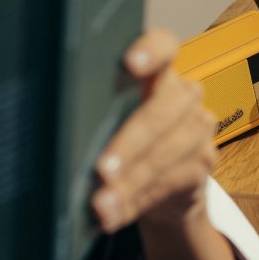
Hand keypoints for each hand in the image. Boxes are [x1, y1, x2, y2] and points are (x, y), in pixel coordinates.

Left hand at [91, 29, 217, 234]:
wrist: (162, 185)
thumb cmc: (119, 140)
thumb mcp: (107, 119)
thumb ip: (93, 114)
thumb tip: (54, 134)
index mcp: (158, 71)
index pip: (163, 45)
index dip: (150, 51)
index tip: (129, 64)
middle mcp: (185, 94)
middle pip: (162, 110)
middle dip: (130, 143)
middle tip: (101, 170)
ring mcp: (200, 128)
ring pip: (167, 152)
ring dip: (131, 183)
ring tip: (101, 205)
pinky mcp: (204, 164)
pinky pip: (170, 183)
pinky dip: (137, 201)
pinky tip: (114, 214)